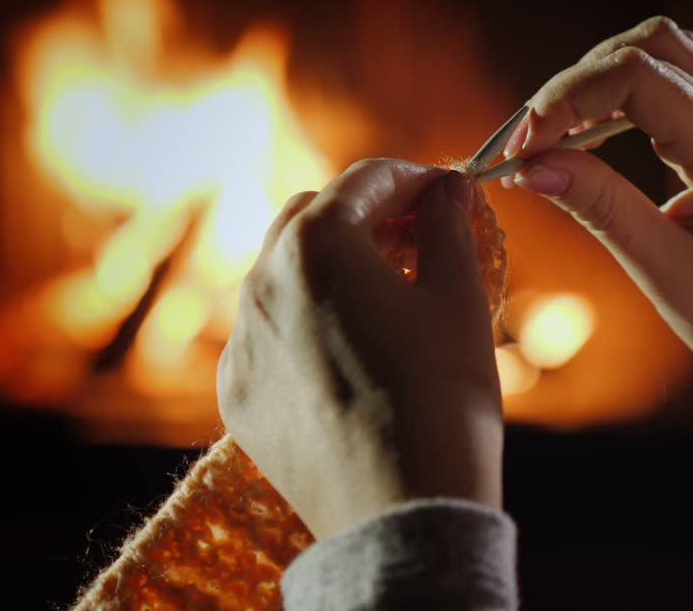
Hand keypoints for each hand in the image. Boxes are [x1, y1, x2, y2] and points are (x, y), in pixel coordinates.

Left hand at [217, 159, 502, 539]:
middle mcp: (260, 282)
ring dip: (327, 265)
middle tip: (415, 234)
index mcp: (315, 245)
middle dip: (362, 213)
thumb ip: (448, 228)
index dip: (412, 177)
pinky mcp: (234, 391)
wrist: (399, 515)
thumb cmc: (441, 397)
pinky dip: (301, 322)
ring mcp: (240, 340)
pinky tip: (346, 349)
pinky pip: (264, 334)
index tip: (446, 190)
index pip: (364, 180)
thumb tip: (449, 189)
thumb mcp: (458, 300)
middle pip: (310, 217)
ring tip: (382, 289)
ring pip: (279, 274)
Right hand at [504, 16, 692, 440]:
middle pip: (637, 52)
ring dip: (591, 83)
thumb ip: (601, 207)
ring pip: (653, 55)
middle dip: (567, 89)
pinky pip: (664, 87)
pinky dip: (613, 98)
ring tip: (549, 139)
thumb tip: (530, 167)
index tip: (520, 152)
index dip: (563, 100)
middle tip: (523, 149)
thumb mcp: (665, 269)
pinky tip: (585, 139)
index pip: (631, 76)